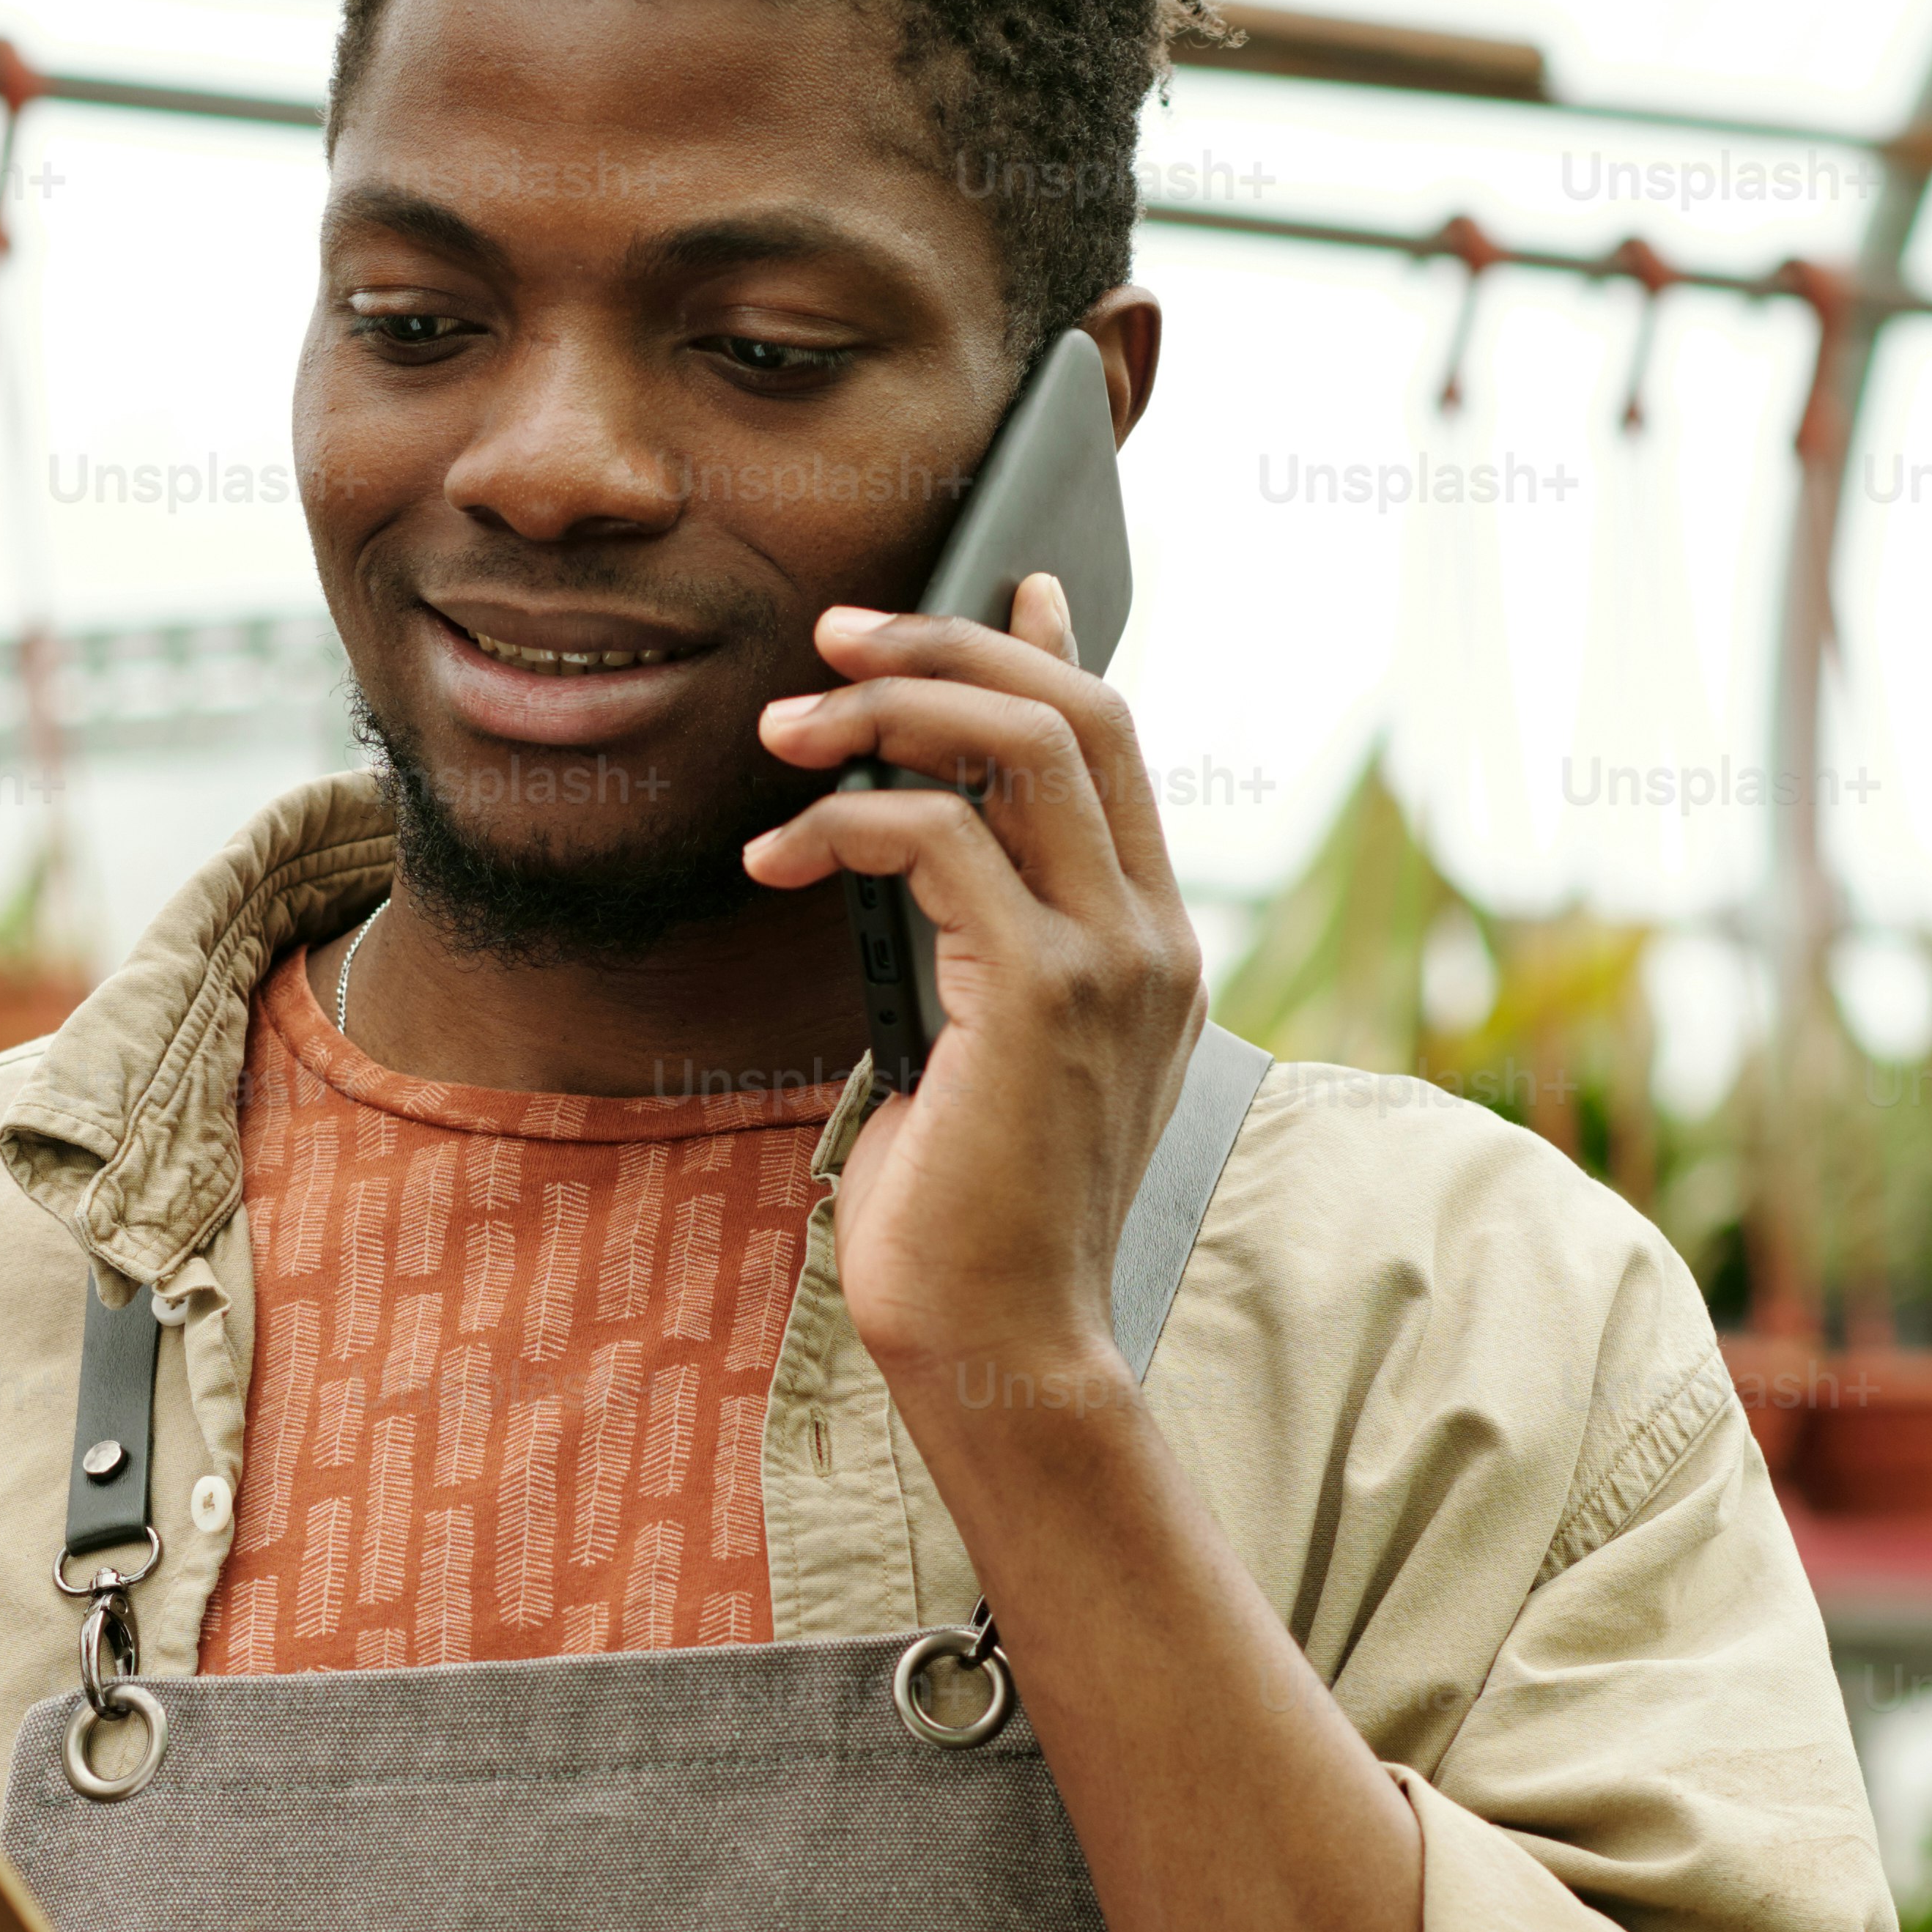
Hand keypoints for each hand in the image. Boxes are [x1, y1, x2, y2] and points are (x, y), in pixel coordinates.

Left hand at [740, 573, 1205, 1402]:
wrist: (1001, 1349)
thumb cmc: (971, 1219)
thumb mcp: (981, 1052)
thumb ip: (980, 944)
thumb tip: (922, 847)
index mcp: (1152, 945)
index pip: (1117, 744)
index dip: (1051, 648)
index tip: (998, 583)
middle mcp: (1155, 937)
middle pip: (1079, 710)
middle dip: (952, 641)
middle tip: (834, 631)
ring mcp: (1114, 962)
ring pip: (1020, 747)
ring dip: (885, 710)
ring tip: (783, 727)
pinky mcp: (1044, 995)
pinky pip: (940, 840)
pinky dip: (844, 823)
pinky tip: (776, 857)